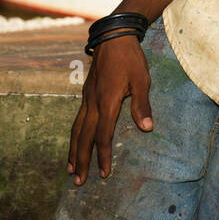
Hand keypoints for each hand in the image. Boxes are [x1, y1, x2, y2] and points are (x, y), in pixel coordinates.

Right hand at [68, 33, 152, 184]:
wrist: (114, 37)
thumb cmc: (131, 59)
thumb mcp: (142, 80)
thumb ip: (142, 105)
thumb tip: (147, 128)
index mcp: (107, 101)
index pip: (102, 135)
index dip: (103, 156)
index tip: (103, 173)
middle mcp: (93, 103)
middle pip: (84, 137)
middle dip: (82, 160)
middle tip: (78, 182)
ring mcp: (87, 98)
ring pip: (76, 129)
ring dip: (74, 150)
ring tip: (71, 169)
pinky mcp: (86, 94)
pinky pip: (77, 119)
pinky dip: (75, 135)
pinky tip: (76, 142)